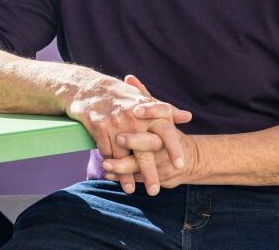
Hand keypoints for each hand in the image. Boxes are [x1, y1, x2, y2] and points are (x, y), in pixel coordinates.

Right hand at [64, 72, 191, 194]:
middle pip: (144, 150)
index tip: (180, 166)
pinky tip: (111, 173)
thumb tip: (188, 117)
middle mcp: (134, 116)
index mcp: (148, 110)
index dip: (173, 148)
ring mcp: (116, 122)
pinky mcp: (99, 126)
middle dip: (150, 172)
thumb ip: (167, 111)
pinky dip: (109, 162)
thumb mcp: (145, 99)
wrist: (90, 88)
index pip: (165, 131)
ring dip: (126, 175)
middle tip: (155, 191)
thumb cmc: (121, 96)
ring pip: (122, 155)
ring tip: (131, 189)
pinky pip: (106, 150)